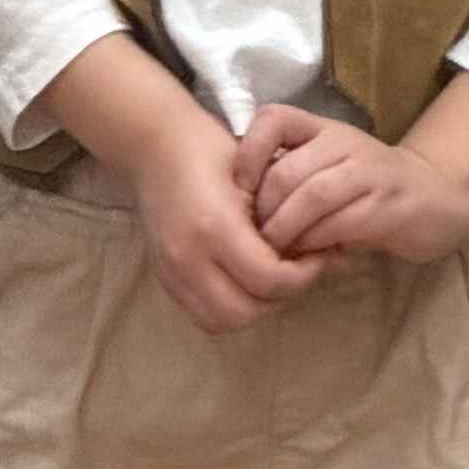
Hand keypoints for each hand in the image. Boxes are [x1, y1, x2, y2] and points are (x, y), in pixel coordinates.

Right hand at [36, 31, 318, 334]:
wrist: (153, 146)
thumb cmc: (209, 150)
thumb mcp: (253, 174)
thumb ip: (279, 218)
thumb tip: (313, 252)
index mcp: (214, 226)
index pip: (270, 280)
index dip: (302, 275)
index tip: (315, 256)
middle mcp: (188, 257)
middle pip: (245, 311)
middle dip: (279, 298)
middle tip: (296, 272)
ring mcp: (170, 271)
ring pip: (221, 322)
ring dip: (252, 309)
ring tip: (270, 280)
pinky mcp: (163, 278)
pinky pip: (200, 314)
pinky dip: (227, 308)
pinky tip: (243, 282)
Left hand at [242, 73, 468, 270]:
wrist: (436, 197)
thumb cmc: (367, 189)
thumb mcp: (327, 169)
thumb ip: (289, 177)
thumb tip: (236, 210)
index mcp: (322, 128)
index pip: (274, 118)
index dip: (248, 153)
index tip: (240, 188)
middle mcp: (345, 142)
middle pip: (286, 171)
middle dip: (263, 211)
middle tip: (253, 236)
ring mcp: (369, 172)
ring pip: (311, 197)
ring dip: (285, 230)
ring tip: (275, 249)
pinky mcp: (388, 204)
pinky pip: (339, 224)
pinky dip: (316, 244)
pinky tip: (310, 256)